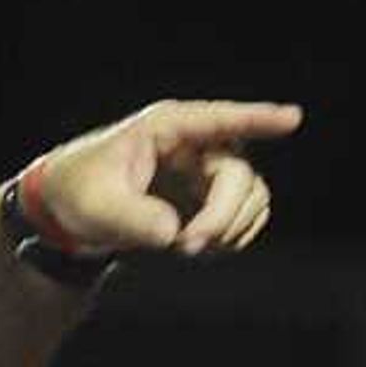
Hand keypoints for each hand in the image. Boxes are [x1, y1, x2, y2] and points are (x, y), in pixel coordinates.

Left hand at [20, 98, 303, 259]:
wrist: (72, 211)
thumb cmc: (79, 193)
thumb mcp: (97, 206)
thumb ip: (133, 218)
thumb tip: (173, 232)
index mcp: (166, 128)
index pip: (219, 121)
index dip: (258, 119)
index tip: (293, 118)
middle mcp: (195, 144)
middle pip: (238, 176)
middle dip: (223, 217)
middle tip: (188, 247)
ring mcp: (208, 170)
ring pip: (252, 197)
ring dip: (232, 230)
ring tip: (189, 248)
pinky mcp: (212, 197)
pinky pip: (248, 216)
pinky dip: (233, 237)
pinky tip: (201, 247)